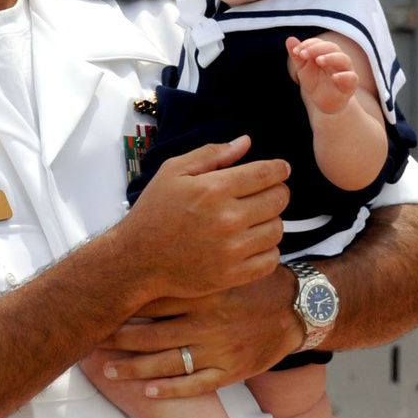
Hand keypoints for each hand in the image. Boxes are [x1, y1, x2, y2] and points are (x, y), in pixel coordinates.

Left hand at [95, 271, 302, 399]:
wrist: (298, 309)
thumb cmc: (254, 283)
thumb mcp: (225, 266)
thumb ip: (192, 264)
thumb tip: (150, 252)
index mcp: (205, 293)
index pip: (155, 300)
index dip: (124, 306)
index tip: (100, 307)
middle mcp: (209, 323)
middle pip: (153, 334)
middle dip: (119, 339)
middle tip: (92, 341)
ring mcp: (220, 351)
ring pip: (168, 363)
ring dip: (134, 368)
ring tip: (108, 369)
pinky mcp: (231, 372)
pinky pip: (195, 385)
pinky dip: (169, 389)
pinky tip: (147, 390)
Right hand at [120, 137, 289, 300]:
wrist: (136, 260)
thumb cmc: (154, 213)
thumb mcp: (173, 172)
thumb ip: (211, 154)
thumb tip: (246, 142)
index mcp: (213, 189)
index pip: (267, 173)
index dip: (280, 169)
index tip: (281, 170)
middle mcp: (227, 219)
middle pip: (278, 200)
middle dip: (276, 192)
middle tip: (266, 193)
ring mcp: (231, 250)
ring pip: (277, 229)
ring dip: (271, 221)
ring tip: (255, 220)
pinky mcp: (232, 275)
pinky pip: (271, 260)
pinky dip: (267, 250)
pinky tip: (252, 243)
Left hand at [286, 36, 358, 114]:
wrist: (325, 103)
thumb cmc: (316, 83)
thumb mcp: (303, 70)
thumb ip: (298, 56)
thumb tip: (290, 39)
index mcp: (327, 53)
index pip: (319, 43)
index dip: (308, 44)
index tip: (295, 52)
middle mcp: (338, 59)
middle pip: (332, 47)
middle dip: (316, 49)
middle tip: (303, 55)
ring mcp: (346, 70)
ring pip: (343, 59)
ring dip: (331, 57)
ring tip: (319, 60)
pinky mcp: (351, 84)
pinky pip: (351, 77)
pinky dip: (344, 76)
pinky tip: (334, 77)